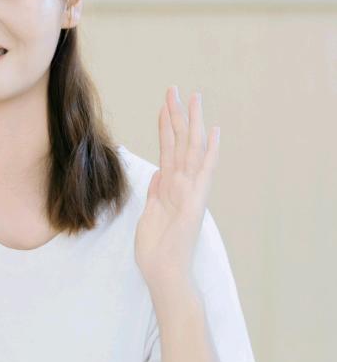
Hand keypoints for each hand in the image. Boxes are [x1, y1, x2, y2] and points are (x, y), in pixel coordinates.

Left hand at [135, 88, 219, 293]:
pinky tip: (213, 132)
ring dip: (190, 123)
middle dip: (178, 115)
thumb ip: (155, 194)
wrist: (164, 272)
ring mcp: (190, 192)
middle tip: (175, 88)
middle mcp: (183, 186)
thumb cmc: (156, 250)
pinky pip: (203, 172)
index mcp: (170, 188)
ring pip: (190, 150)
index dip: (166, 127)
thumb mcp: (149, 215)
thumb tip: (157, 174)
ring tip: (190, 97)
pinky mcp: (194, 202)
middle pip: (181, 143)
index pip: (169, 150)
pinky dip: (208, 152)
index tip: (164, 104)